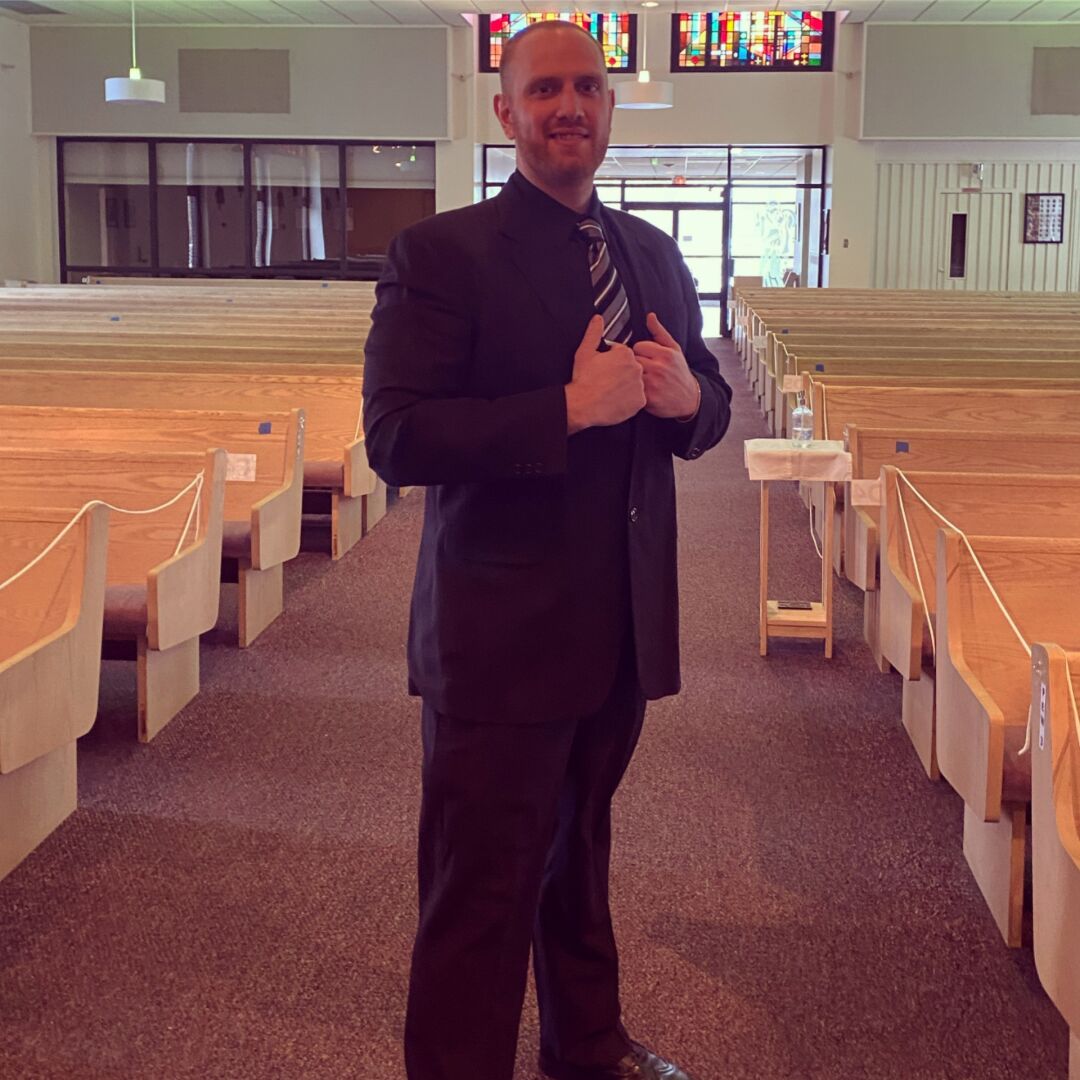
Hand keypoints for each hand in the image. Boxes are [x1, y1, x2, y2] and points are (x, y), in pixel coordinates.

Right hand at [565, 315, 645, 434]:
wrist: (584, 405)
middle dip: (620, 373)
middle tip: (606, 380)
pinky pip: (637, 398)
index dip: (611, 362)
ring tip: (611, 391)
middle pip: (631, 368)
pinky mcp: (640, 400)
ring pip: (635, 383)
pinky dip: (629, 400)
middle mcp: (636, 367)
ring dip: (626, 386)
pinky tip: (617, 400)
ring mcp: (639, 384)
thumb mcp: (585, 352)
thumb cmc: (584, 380)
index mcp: (624, 353)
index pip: (622, 354)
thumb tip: (598, 319)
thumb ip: (593, 333)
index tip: (604, 369)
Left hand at [633, 313, 699, 420]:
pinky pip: (632, 389)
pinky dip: (634, 390)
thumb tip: (650, 316)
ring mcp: (654, 384)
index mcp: (666, 354)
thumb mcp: (674, 349)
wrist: (689, 399)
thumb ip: (659, 332)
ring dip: (633, 377)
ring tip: (642, 379)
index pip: (638, 346)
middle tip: (644, 370)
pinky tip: (641, 390)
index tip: (646, 358)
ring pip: (631, 374)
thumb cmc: (679, 372)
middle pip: (633, 360)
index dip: (640, 352)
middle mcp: (660, 368)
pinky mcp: (649, 399)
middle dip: (636, 364)